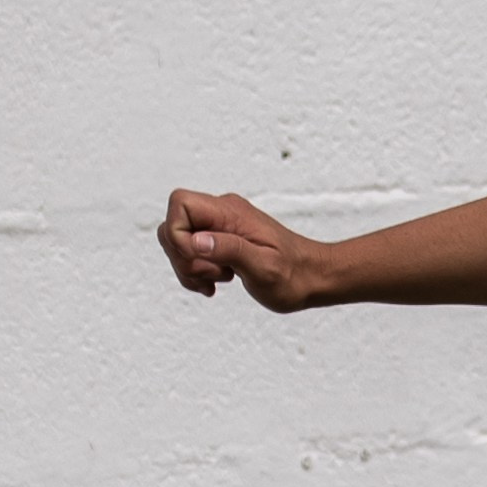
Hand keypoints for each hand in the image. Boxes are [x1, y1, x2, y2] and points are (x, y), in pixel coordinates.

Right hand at [156, 188, 323, 311]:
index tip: (203, 259)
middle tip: (215, 274)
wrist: (312, 277)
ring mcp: (220, 225)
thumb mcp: (263, 267)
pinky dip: (195, 272)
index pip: (180, 204)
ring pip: (178, 241)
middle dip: (183, 257)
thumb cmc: (293, 275)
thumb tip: (195, 241)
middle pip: (173, 225)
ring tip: (221, 279)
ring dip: (189, 268)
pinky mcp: (221, 239)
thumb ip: (229, 249)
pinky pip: (190, 252)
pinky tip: (216, 283)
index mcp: (230, 213)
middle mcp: (222, 213)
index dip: (178, 235)